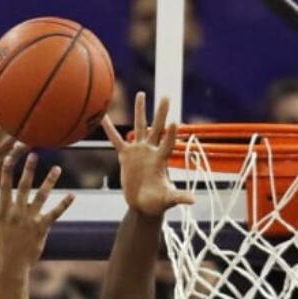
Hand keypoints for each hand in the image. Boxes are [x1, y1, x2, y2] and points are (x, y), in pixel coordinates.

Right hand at [0, 151, 75, 268]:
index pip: (4, 186)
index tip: (10, 156)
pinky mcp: (42, 227)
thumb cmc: (2, 246)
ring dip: (49, 181)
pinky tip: (71, 195)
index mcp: (3, 210)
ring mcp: (30, 219)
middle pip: (23, 186)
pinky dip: (63, 204)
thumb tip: (3, 201)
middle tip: (34, 154)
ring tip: (57, 168)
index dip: (7, 170)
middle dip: (28, 169)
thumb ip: (1, 212)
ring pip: (41, 195)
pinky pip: (54, 213)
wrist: (11, 264)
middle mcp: (17, 212)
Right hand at [101, 93, 194, 215]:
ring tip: (141, 94)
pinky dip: (109, 129)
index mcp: (161, 160)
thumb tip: (193, 201)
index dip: (171, 134)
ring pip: (139, 127)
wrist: (143, 204)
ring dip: (140, 111)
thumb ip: (178, 197)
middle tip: (166, 97)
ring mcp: (138, 151)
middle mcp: (151, 151)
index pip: (168, 143)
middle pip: (156, 128)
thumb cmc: (157, 202)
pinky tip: (103, 117)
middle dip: (160, 113)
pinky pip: (116, 140)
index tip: (175, 122)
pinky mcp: (126, 156)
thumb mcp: (167, 199)